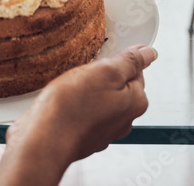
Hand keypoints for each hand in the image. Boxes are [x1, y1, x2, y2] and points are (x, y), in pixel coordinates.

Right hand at [0, 45, 156, 185]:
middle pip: (119, 86)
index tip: (102, 58)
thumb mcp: (106, 71)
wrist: (44, 140)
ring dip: (88, 90)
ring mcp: (104, 131)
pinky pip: (85, 112)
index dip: (117, 60)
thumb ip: (130, 61)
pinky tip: (64, 102)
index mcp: (136, 102)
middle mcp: (124, 120)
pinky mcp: (85, 136)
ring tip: (72, 87)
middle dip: (103, 75)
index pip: (136, 71)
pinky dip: (77, 105)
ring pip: (100, 98)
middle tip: (84, 72)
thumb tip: (149, 53)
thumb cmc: (72, 107)